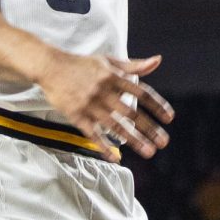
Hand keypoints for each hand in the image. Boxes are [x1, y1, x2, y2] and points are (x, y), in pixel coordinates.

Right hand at [36, 50, 172, 159]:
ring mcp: (90, 104)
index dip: (156, 105)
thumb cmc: (82, 64)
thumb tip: (157, 61)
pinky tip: (115, 158)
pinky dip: (104, 146)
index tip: (169, 118)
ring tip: (149, 152)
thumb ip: (133, 65)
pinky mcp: (76, 115)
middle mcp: (104, 91)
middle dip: (149, 128)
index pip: (141, 92)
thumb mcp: (108, 61)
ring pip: (115, 126)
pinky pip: (92, 134)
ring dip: (134, 140)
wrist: (50, 66)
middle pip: (131, 113)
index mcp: (113, 76)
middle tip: (164, 142)